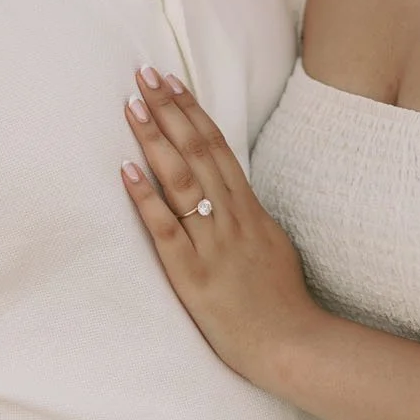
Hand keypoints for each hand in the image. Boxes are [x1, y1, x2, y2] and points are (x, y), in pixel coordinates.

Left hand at [121, 67, 325, 387]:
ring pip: (181, 180)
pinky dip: (146, 198)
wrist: (292, 345)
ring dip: (155, 139)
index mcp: (250, 210)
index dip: (192, 112)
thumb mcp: (273, 246)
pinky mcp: (193, 275)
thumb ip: (251, 219)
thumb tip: (235, 197)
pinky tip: (126, 170)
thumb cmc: (281, 303)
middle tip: (144, 74)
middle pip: (198, 152)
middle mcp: (231, 219)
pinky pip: (167, 229)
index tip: (172, 82)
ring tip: (133, 106)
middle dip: (169, 110)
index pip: (218, 147)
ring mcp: (213, 245)